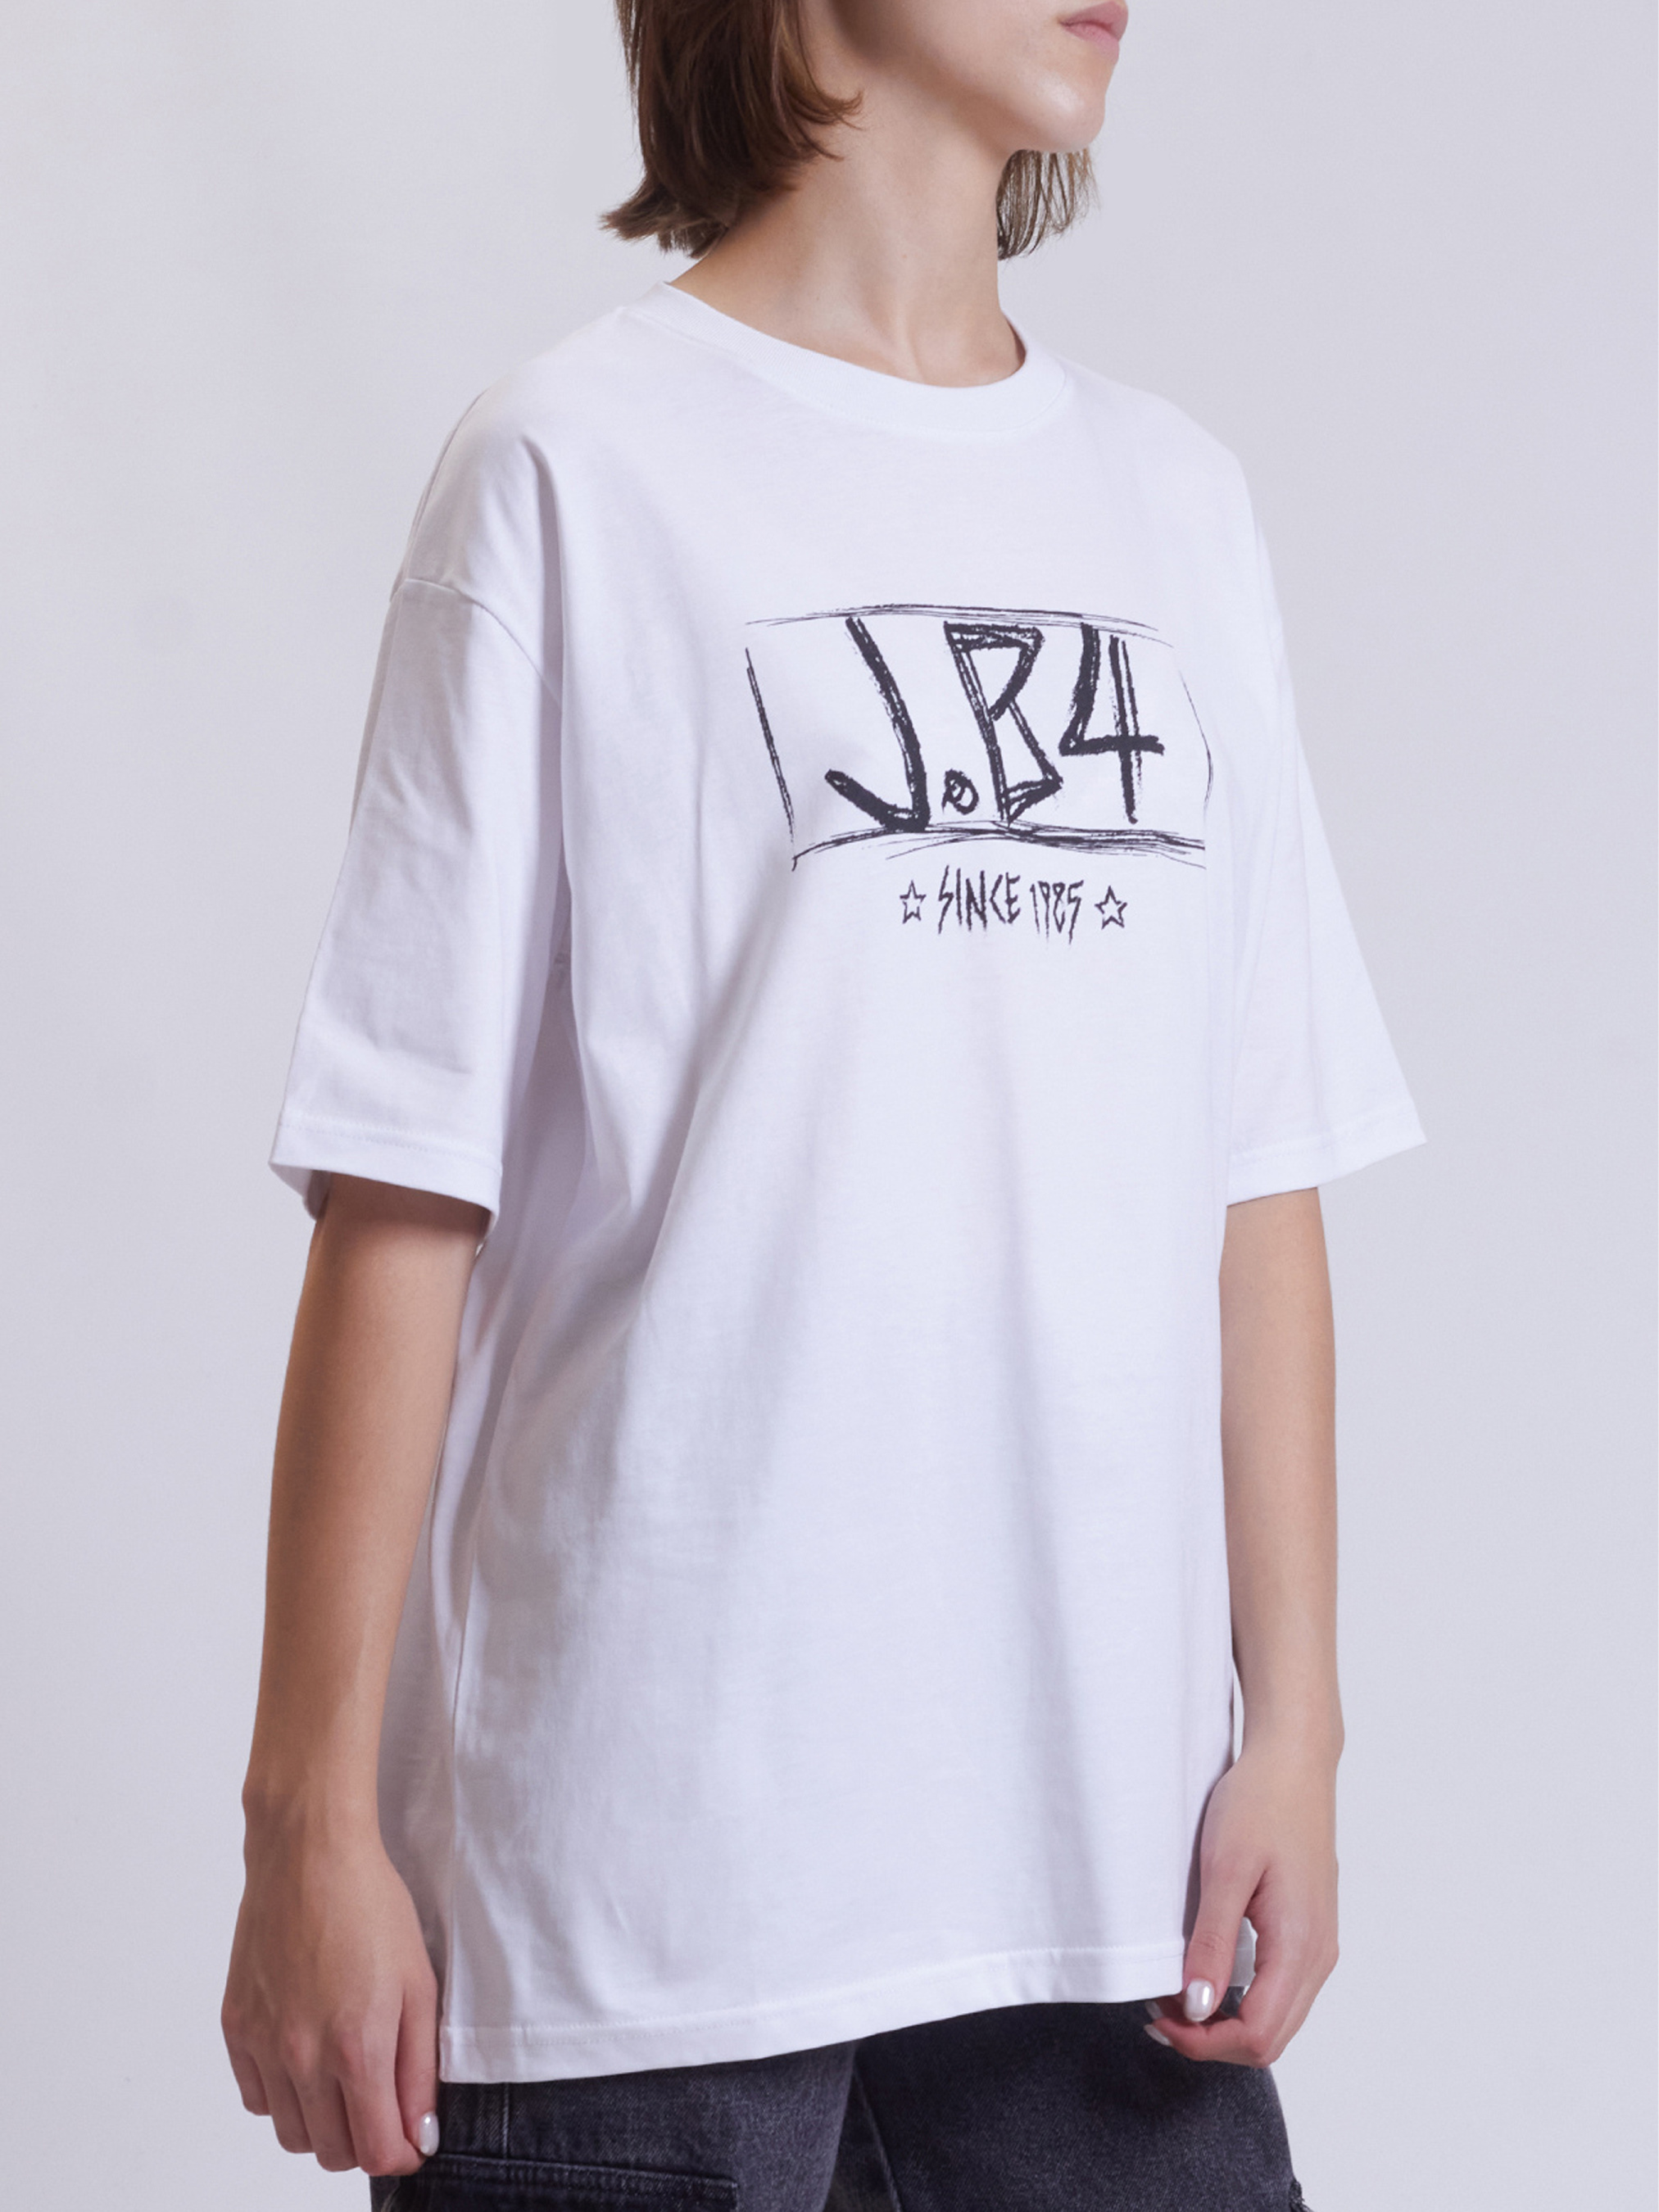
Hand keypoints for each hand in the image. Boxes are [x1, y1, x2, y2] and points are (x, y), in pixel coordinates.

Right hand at [222, 1815, 438, 2175]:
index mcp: (357, 2047)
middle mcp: (302, 2056)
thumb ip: (419, 2070)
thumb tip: (420, 2135)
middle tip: (381, 2103)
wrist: (308, 1853)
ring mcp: (263, 2043)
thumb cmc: (371, 1907)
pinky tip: (305, 2056)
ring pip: (291, 2133)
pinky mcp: (235, 2027)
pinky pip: (256, 2097)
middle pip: (331, 2153)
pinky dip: (282, 2095)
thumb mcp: (418, 1984)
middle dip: (364, 2140)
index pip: (375, 2152)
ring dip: (322, 2123)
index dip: (401, 2154)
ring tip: (344, 2078)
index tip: (412, 2138)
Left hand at [1146, 1738, 1338, 2066]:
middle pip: (1270, 2039)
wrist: (1295, 1760)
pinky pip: (1281, 1991)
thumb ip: (1212, 1943)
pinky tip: (1207, 1973)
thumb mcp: (1225, 1870)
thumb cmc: (1261, 1803)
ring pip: (1277, 2018)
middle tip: (1157, 2011)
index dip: (1204, 2042)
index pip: (1259, 2037)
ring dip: (1225, 2021)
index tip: (1158, 2019)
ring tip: (1174, 1993)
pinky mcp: (1309, 1931)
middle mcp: (1318, 1956)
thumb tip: (1197, 2008)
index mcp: (1300, 1946)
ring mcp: (1318, 1945)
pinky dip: (1243, 1999)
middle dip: (1211, 2038)